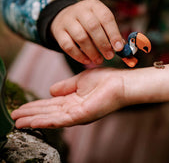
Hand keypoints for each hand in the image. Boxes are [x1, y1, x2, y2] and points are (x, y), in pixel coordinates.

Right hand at [11, 62, 168, 128]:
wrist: (120, 83)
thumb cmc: (104, 80)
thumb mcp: (79, 81)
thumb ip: (65, 87)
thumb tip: (50, 91)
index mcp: (73, 100)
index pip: (51, 104)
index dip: (36, 106)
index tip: (22, 107)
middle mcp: (73, 109)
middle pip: (48, 112)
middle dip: (31, 114)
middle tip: (14, 116)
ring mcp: (77, 114)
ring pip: (51, 118)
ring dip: (34, 119)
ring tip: (17, 121)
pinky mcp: (81, 115)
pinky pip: (60, 120)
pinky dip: (45, 121)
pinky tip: (32, 122)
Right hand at [51, 0, 123, 64]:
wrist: (64, 16)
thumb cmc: (88, 21)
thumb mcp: (100, 20)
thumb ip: (111, 32)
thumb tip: (122, 48)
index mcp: (94, 6)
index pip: (106, 18)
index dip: (113, 33)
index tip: (119, 47)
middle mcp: (80, 10)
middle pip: (93, 27)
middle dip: (103, 44)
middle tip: (109, 56)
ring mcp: (67, 20)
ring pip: (80, 37)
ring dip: (91, 52)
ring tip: (99, 60)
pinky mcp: (59, 32)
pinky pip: (67, 46)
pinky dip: (78, 55)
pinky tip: (87, 60)